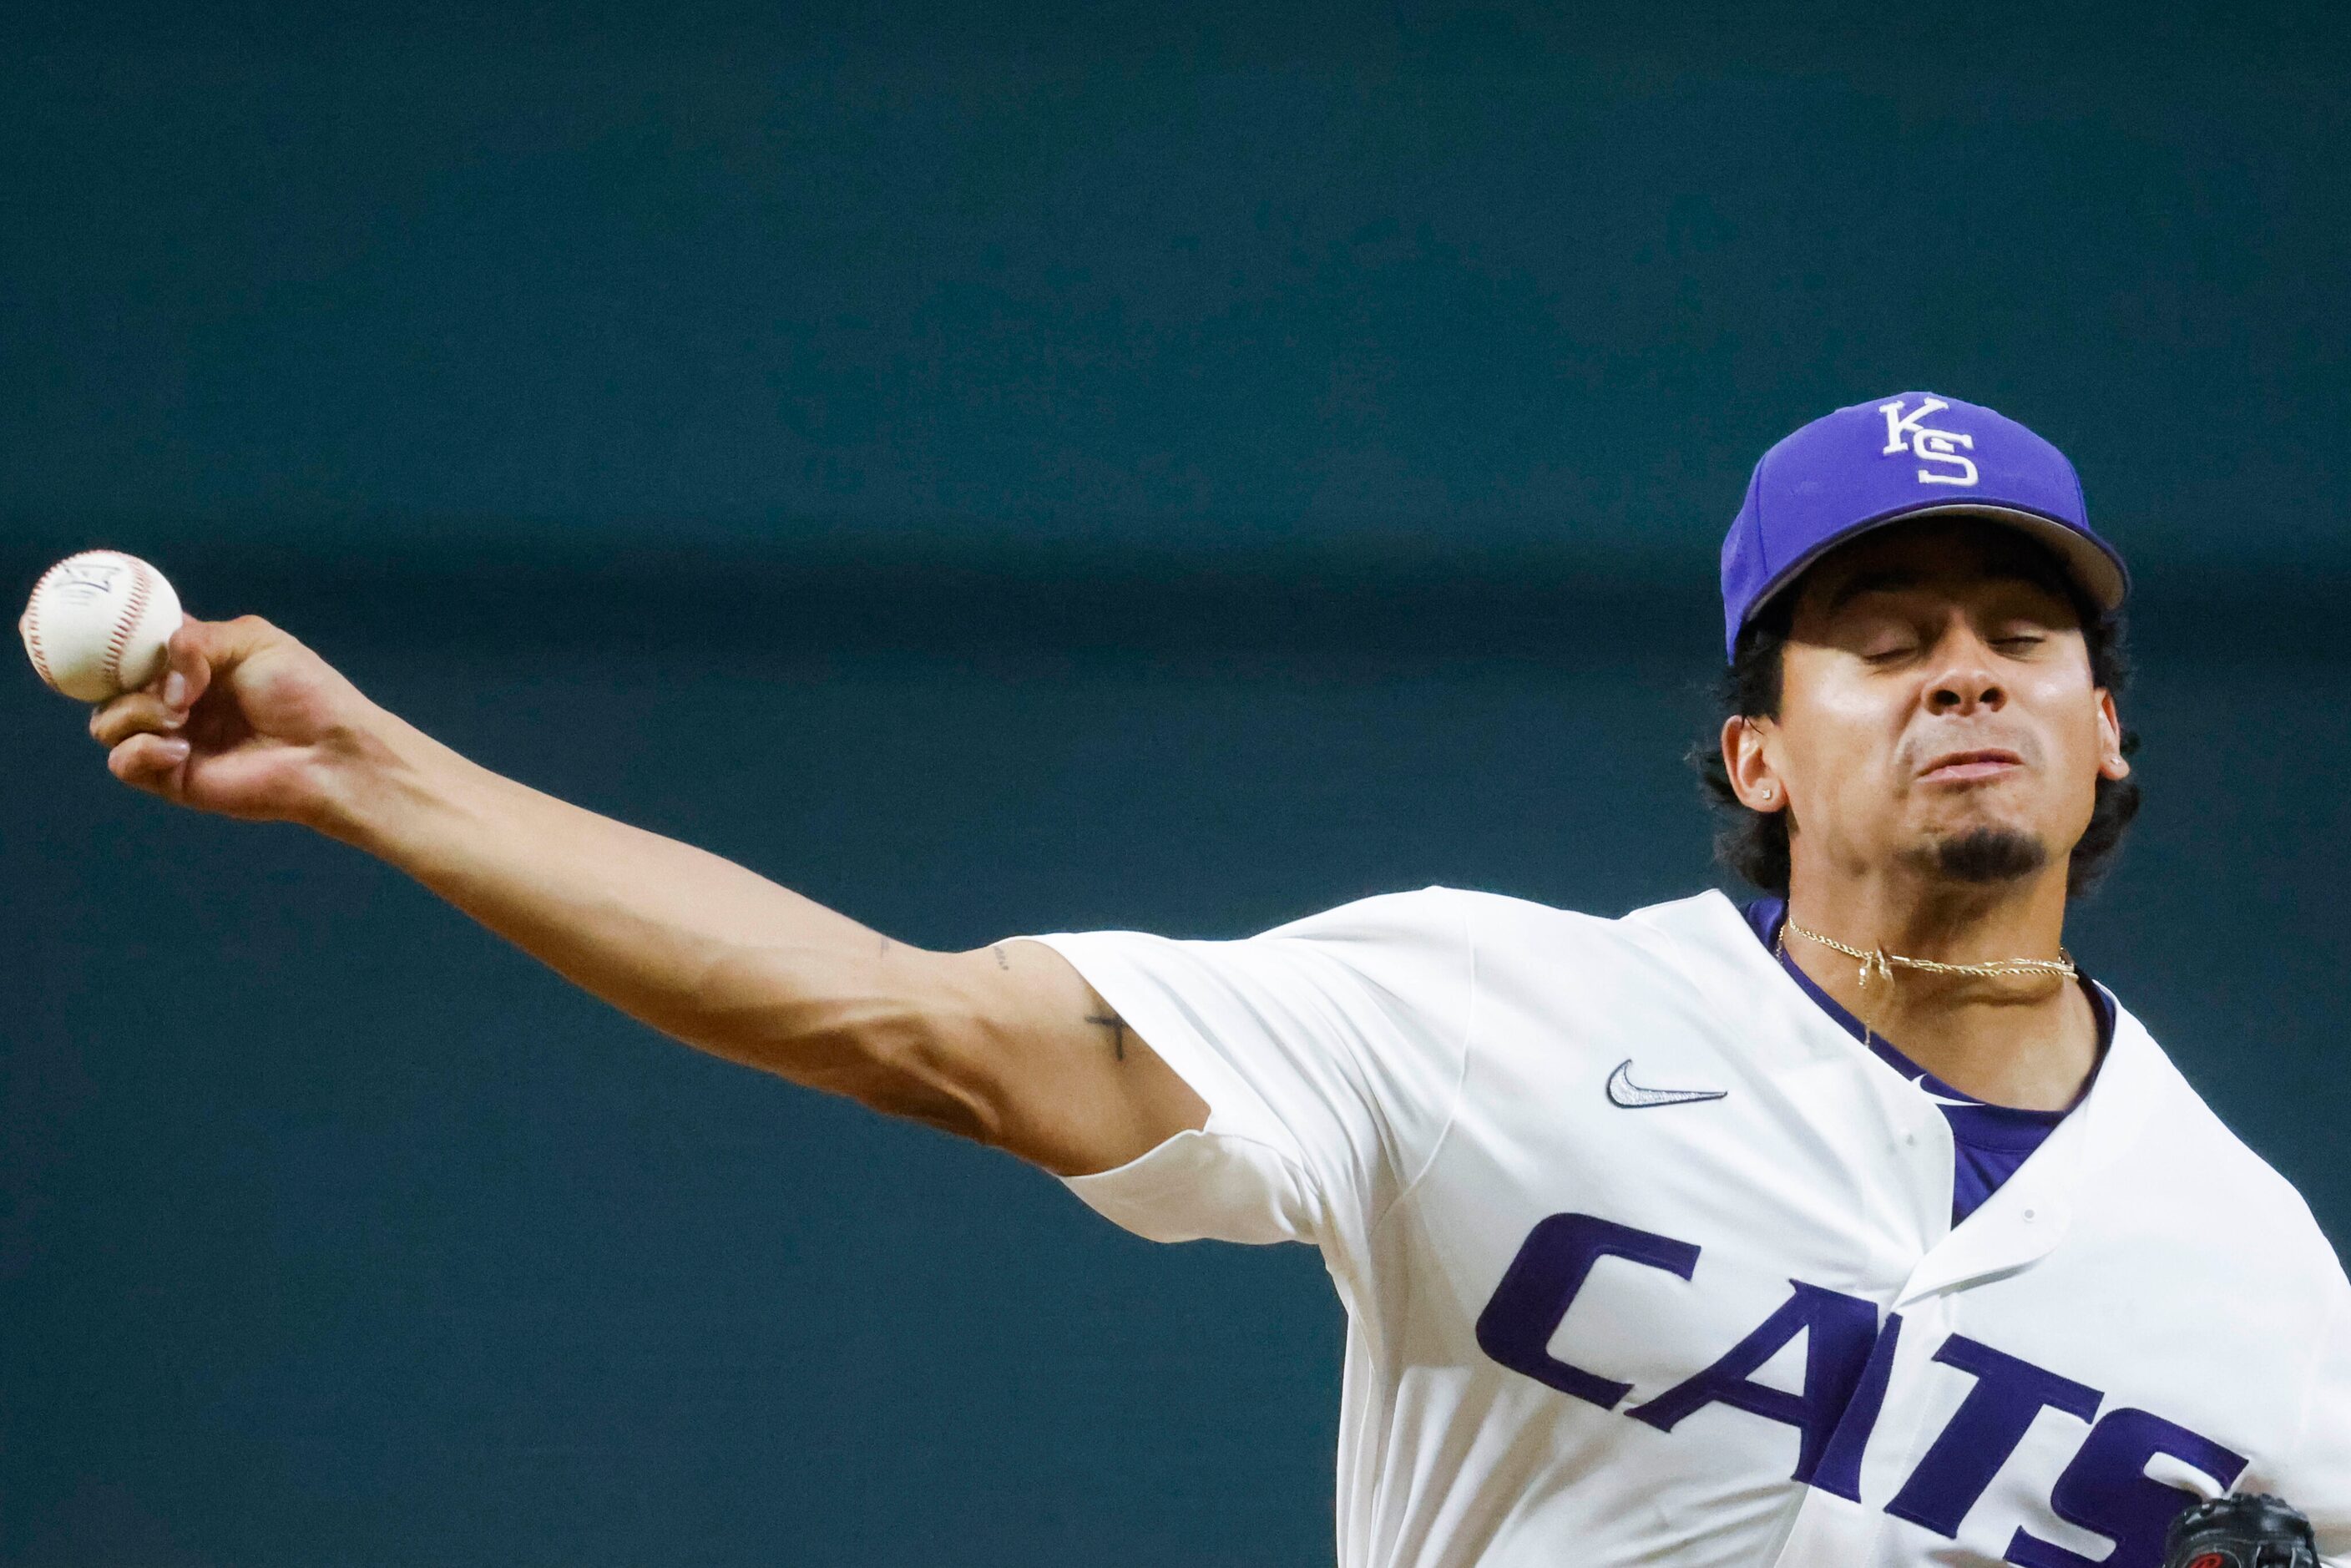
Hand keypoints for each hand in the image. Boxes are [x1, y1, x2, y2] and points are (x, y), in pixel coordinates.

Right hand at [88, 616, 394, 829]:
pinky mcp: (172, 776)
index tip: (117, 637)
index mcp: (191, 662)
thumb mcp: (253, 640)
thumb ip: (195, 640)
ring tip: (181, 718)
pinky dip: (139, 751)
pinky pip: (123, 762)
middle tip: (170, 687)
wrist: (329, 751)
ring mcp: (171, 738)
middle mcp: (175, 698)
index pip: (131, 647)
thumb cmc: (304, 692)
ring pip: (108, 723)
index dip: (117, 641)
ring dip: (133, 714)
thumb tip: (162, 681)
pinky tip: (180, 749)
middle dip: (124, 679)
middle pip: (110, 685)